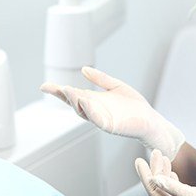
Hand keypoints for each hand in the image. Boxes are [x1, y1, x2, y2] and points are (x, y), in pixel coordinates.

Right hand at [40, 67, 184, 159]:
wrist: (151, 121)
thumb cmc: (134, 106)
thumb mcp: (115, 86)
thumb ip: (100, 79)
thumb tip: (83, 69)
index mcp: (94, 101)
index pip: (73, 95)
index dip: (58, 91)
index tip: (44, 86)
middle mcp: (94, 111)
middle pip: (74, 103)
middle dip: (64, 96)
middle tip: (56, 87)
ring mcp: (102, 119)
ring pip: (84, 111)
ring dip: (75, 101)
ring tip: (67, 90)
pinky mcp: (112, 126)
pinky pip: (98, 120)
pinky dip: (91, 111)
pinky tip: (86, 103)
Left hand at [135, 150, 195, 195]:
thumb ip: (175, 187)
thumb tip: (155, 178)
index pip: (154, 190)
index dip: (145, 174)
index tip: (139, 159)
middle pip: (159, 187)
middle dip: (154, 169)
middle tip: (154, 151)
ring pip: (167, 187)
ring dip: (163, 171)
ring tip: (161, 155)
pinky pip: (176, 188)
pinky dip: (172, 177)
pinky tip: (171, 170)